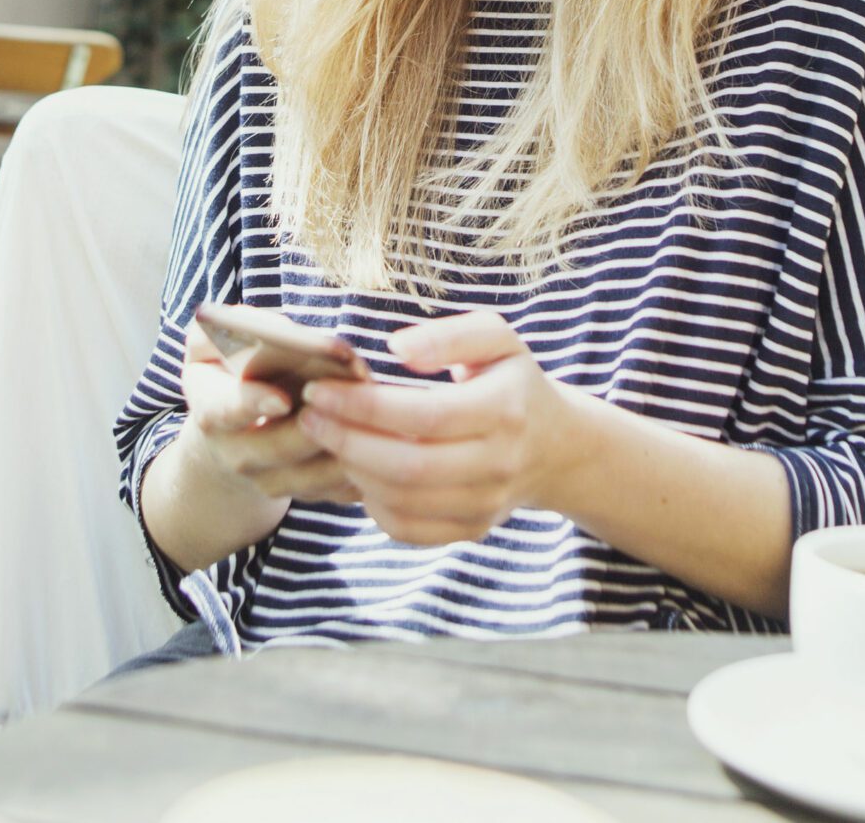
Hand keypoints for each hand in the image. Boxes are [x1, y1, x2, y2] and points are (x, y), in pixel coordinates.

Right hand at [177, 316, 359, 503]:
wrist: (236, 432)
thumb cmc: (229, 372)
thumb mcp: (212, 343)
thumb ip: (234, 326)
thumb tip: (281, 330)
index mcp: (212, 411)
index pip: (226, 410)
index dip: (253, 404)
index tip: (281, 397)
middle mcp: (237, 454)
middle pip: (278, 448)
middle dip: (315, 423)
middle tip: (348, 396)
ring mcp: (273, 480)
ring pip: (315, 475)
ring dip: (348, 444)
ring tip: (376, 411)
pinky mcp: (309, 492)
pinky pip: (340, 487)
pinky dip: (366, 465)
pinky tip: (387, 435)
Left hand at [294, 310, 578, 546]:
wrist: (556, 446)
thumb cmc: (511, 382)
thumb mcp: (496, 339)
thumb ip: (449, 334)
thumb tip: (398, 349)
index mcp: (505, 409)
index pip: (425, 415)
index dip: (364, 405)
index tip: (318, 388)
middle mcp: (499, 463)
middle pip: (409, 466)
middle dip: (347, 441)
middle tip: (308, 417)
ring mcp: (487, 504)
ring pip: (404, 501)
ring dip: (353, 471)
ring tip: (326, 439)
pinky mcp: (472, 530)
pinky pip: (409, 529)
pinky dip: (373, 505)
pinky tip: (357, 472)